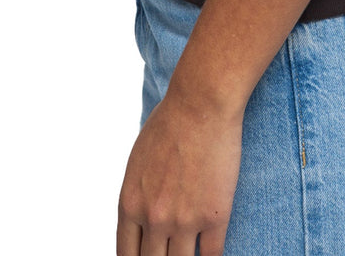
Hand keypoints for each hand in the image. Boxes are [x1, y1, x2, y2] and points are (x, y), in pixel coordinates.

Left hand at [116, 89, 243, 255]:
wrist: (201, 103)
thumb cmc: (170, 121)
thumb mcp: (138, 160)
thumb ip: (138, 193)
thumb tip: (142, 216)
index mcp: (130, 204)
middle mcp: (153, 218)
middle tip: (170, 254)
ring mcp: (184, 221)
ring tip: (190, 252)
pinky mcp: (214, 216)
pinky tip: (211, 252)